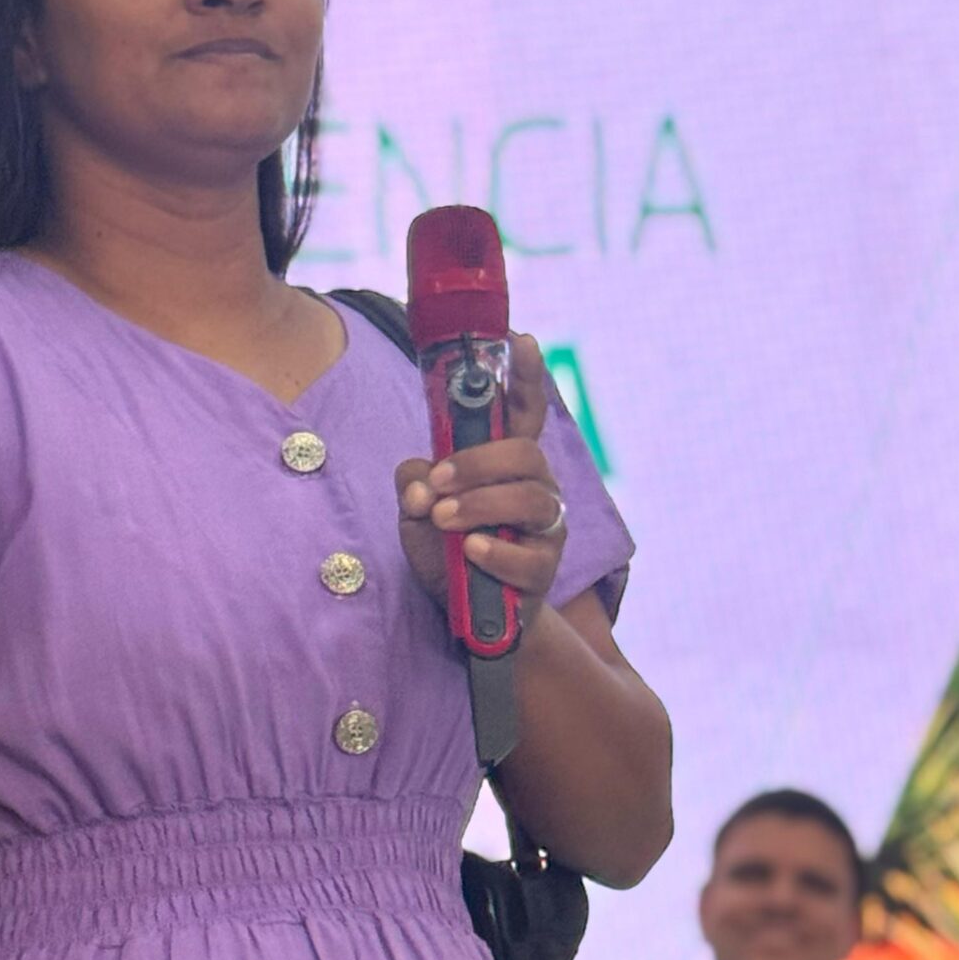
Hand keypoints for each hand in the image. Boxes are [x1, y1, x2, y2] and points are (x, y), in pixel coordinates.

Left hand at [395, 333, 565, 623]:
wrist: (465, 617)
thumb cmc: (444, 550)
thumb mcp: (414, 513)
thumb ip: (412, 486)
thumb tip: (421, 484)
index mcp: (505, 464)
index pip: (522, 412)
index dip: (527, 377)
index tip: (523, 342)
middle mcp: (536, 488)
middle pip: (526, 454)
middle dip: (478, 463)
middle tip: (438, 484)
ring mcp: (546, 529)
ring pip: (532, 500)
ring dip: (482, 505)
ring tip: (443, 520)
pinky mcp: (546, 571)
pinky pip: (530, 555)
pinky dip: (496, 552)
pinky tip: (470, 553)